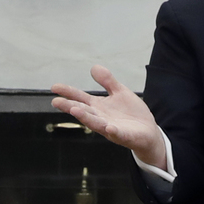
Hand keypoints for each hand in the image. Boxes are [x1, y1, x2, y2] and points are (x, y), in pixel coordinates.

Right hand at [51, 65, 167, 167]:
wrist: (148, 132)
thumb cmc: (131, 114)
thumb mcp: (120, 92)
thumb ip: (107, 81)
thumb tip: (93, 67)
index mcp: (99, 107)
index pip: (80, 98)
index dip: (68, 92)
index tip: (54, 87)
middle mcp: (101, 118)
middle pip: (83, 111)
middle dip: (70, 106)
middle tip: (56, 102)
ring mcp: (111, 128)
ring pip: (96, 123)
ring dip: (85, 117)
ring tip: (74, 110)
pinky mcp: (124, 136)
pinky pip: (117, 133)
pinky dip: (112, 130)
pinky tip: (109, 127)